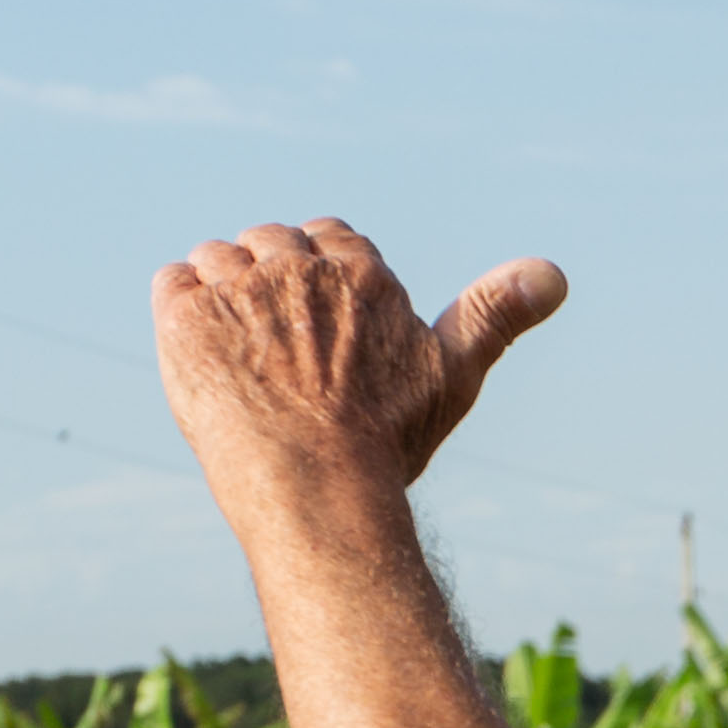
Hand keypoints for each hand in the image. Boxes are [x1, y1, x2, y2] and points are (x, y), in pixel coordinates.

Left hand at [151, 219, 567, 506]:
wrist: (314, 489)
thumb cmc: (385, 442)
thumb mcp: (452, 376)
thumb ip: (496, 316)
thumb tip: (556, 272)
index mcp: (361, 269)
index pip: (327, 238)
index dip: (319, 281)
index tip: (320, 332)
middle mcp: (299, 264)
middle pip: (268, 243)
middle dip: (268, 286)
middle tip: (277, 355)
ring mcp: (239, 286)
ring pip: (217, 258)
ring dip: (221, 296)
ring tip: (239, 361)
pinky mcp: (187, 314)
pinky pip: (171, 281)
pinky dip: (180, 308)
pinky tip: (202, 355)